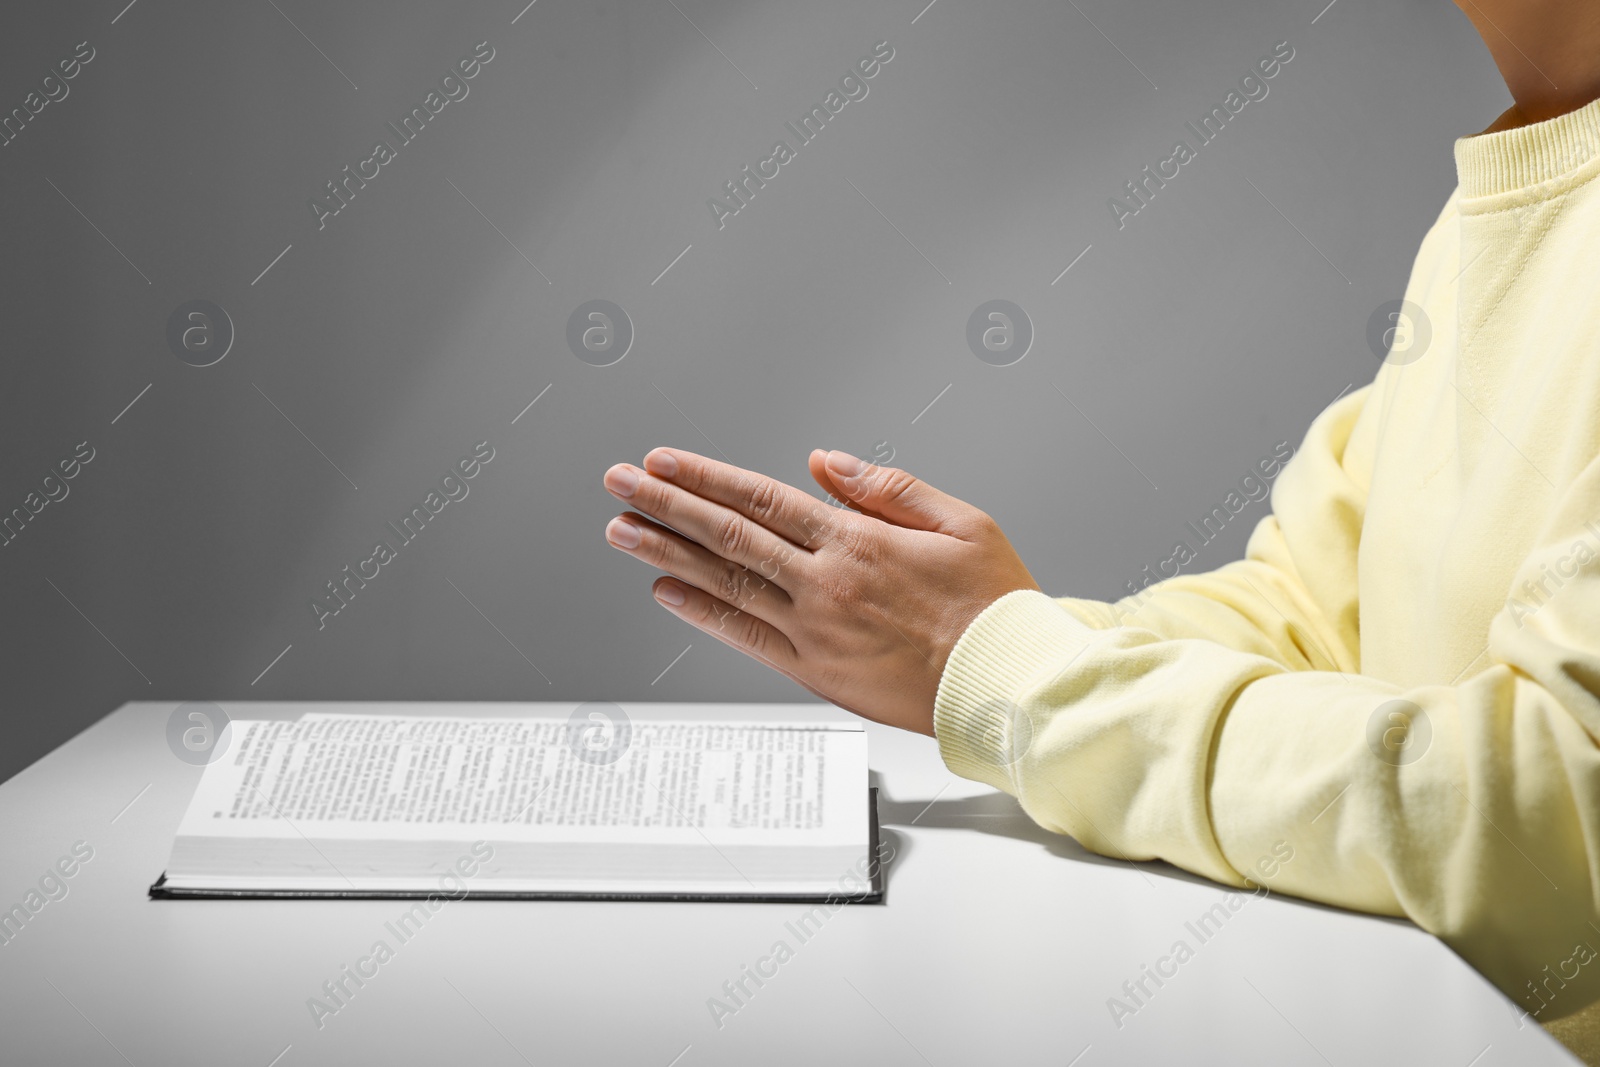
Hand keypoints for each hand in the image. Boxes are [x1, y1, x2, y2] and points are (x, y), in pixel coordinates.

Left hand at [600, 448, 1040, 735]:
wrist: (1008, 683)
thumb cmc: (994, 605)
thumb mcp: (960, 522)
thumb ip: (887, 487)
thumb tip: (825, 463)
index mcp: (858, 540)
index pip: (762, 499)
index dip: (705, 477)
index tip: (663, 462)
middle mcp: (825, 582)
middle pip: (728, 534)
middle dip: (666, 504)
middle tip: (620, 483)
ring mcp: (815, 629)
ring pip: (726, 582)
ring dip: (667, 552)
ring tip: (622, 529)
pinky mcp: (816, 672)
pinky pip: (745, 637)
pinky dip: (702, 613)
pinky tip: (667, 591)